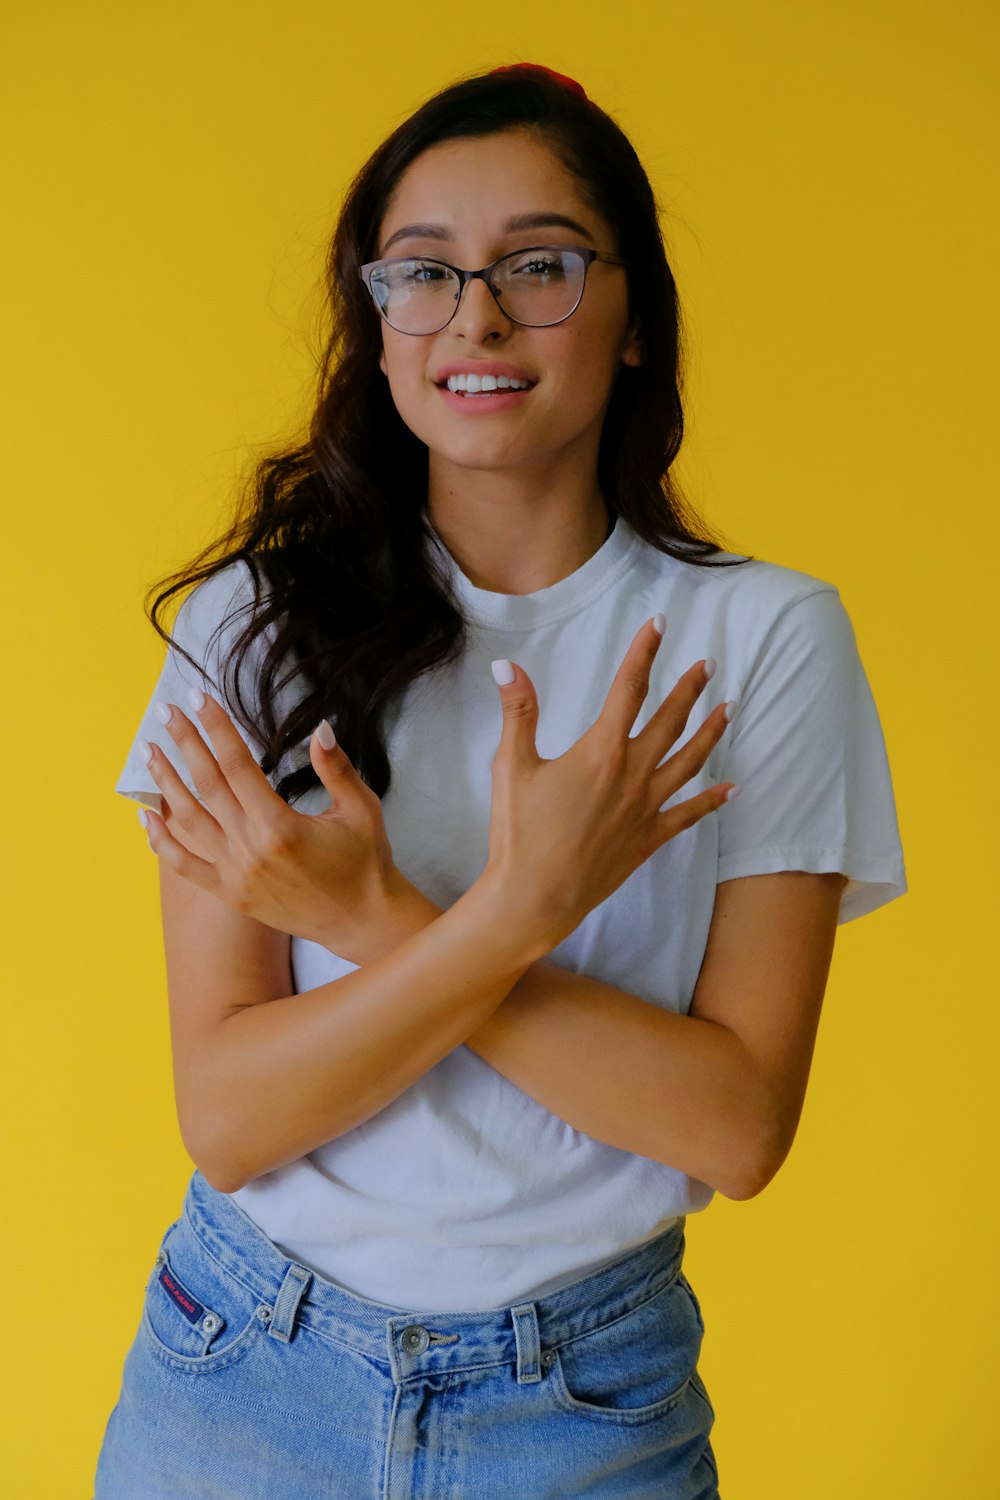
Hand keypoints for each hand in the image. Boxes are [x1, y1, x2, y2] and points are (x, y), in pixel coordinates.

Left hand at [137, 690, 399, 954]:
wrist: (362, 921)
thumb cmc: (365, 862)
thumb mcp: (360, 809)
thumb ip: (336, 768)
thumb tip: (320, 727)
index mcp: (281, 826)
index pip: (238, 764)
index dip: (216, 728)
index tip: (198, 699)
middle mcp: (250, 850)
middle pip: (207, 785)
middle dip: (185, 743)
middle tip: (164, 712)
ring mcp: (236, 875)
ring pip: (189, 821)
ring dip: (165, 783)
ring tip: (148, 752)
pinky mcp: (231, 894)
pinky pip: (185, 866)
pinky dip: (162, 841)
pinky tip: (147, 815)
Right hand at [484, 617, 736, 954]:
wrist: (534, 897)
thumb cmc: (518, 833)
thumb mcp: (512, 766)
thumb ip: (518, 712)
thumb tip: (509, 666)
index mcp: (600, 751)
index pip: (628, 688)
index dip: (644, 653)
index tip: (659, 625)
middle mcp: (631, 775)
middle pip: (670, 720)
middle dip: (690, 688)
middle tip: (707, 664)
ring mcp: (645, 808)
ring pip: (689, 761)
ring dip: (711, 733)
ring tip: (729, 708)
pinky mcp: (648, 839)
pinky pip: (688, 815)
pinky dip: (712, 800)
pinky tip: (731, 789)